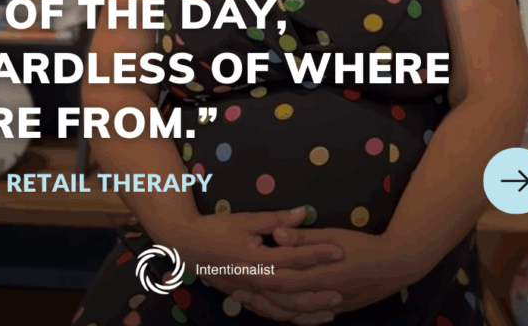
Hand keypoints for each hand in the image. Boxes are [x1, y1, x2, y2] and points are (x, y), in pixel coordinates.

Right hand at [158, 206, 345, 316]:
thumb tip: (304, 213)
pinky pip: (269, 312)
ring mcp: (248, 293)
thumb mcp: (247, 219)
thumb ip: (277, 219)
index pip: (294, 257)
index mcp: (256, 258)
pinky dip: (287, 317)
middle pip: (292, 292)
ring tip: (329, 311)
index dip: (318, 253)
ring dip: (306, 312)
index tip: (339, 251)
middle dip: (318, 292)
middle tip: (341, 291)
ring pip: (282, 309)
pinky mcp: (244, 297)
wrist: (187, 245)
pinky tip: (301, 316)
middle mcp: (254, 280)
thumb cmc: (216, 228)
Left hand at [231, 226, 417, 317]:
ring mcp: (326, 306)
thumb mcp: (333, 236)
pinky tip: (277, 309)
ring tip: (247, 298)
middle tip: (232, 287)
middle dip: (255, 294)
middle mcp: (319, 295)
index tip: (235, 269)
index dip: (255, 276)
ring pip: (290, 312)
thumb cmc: (363, 246)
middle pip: (279, 299)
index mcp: (316, 275)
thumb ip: (303, 237)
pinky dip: (287, 314)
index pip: (278, 278)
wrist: (394, 267)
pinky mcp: (333, 310)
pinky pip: (304, 317)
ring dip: (267, 306)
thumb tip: (276, 233)